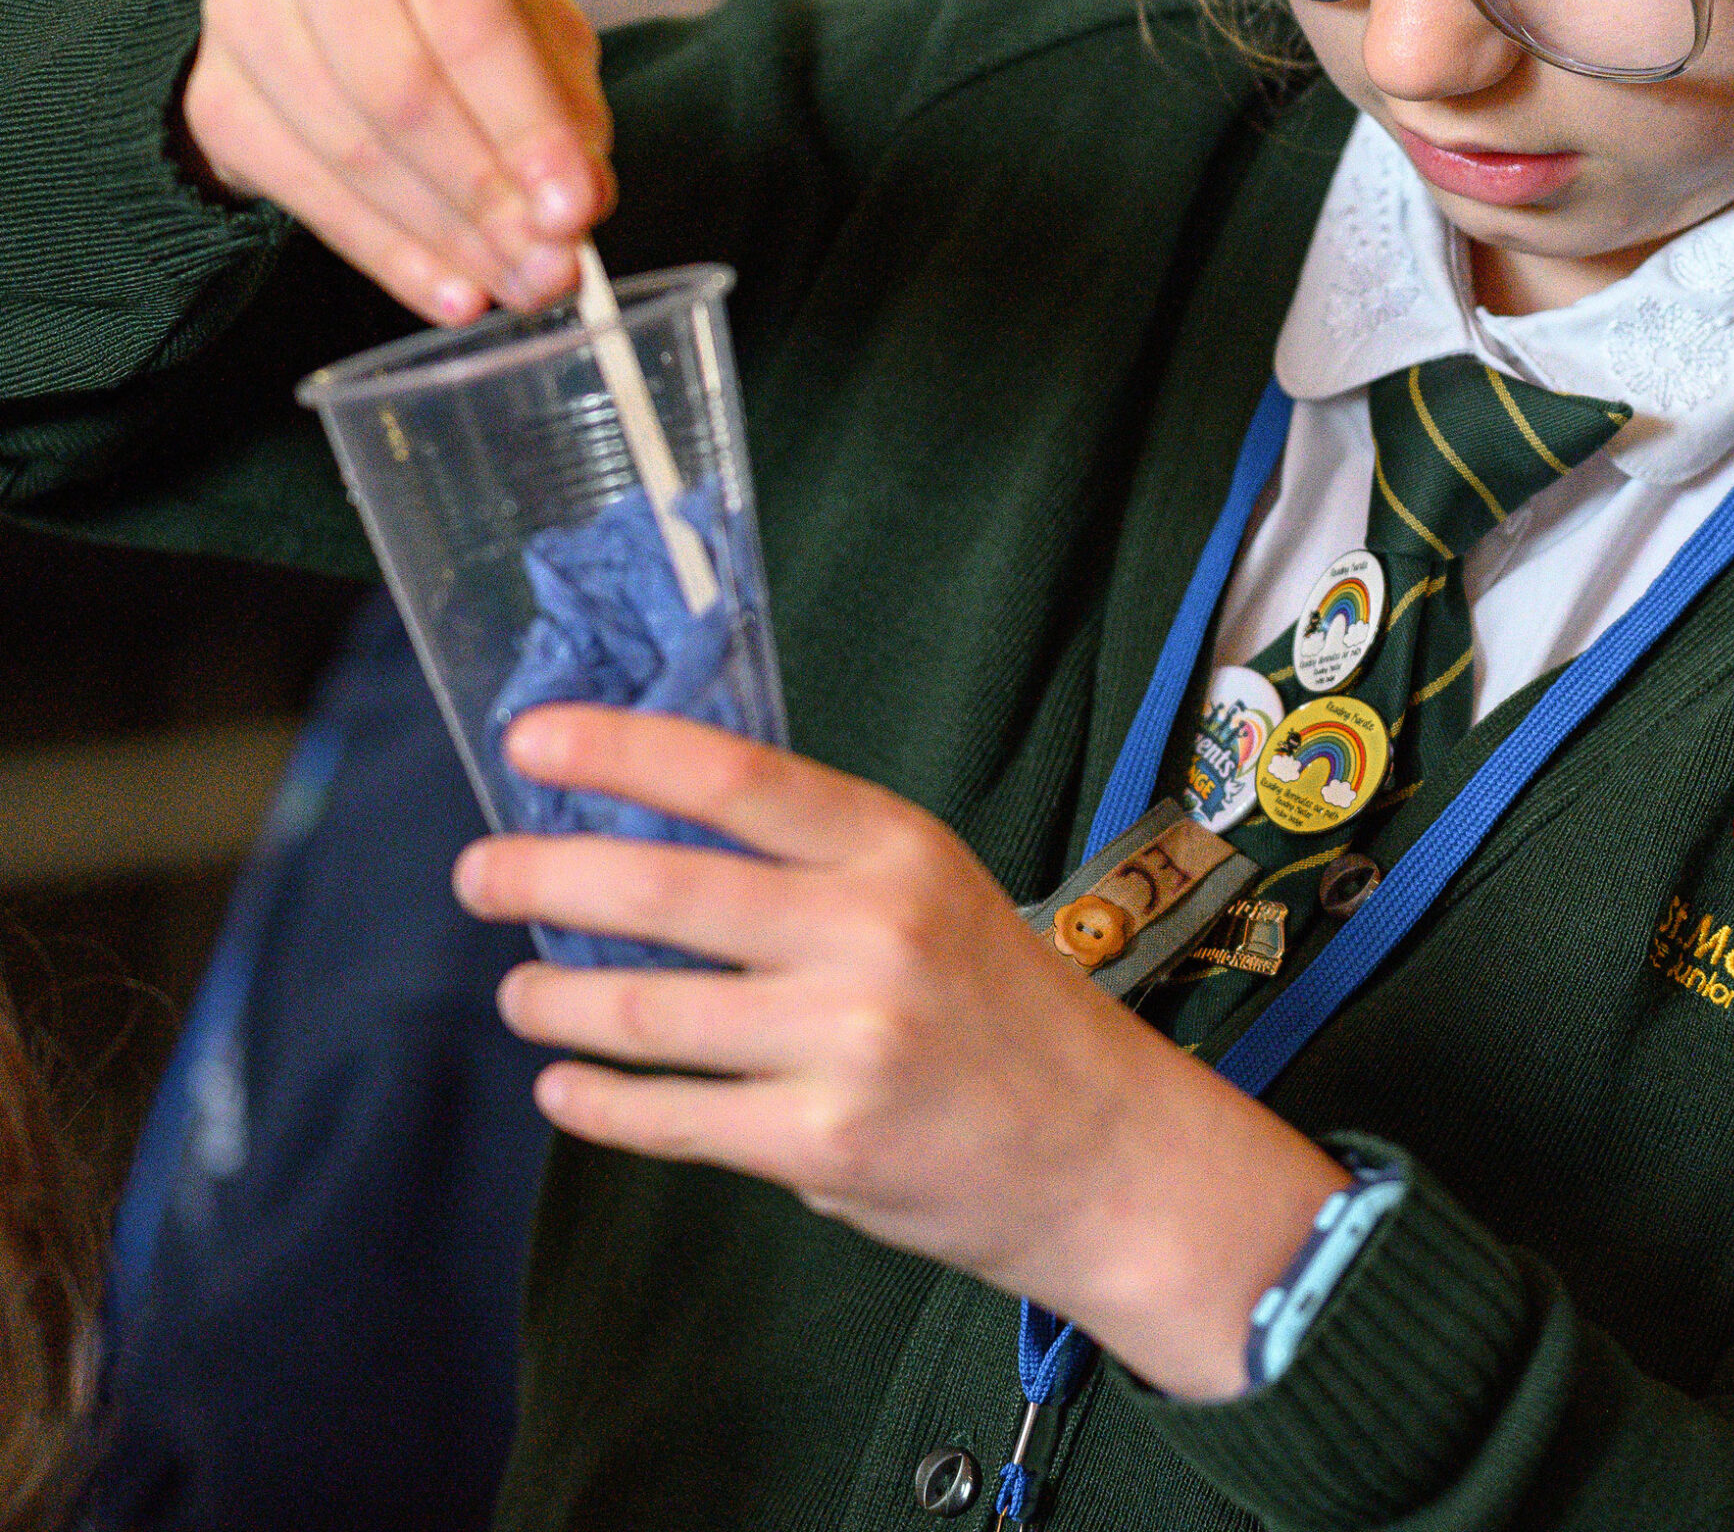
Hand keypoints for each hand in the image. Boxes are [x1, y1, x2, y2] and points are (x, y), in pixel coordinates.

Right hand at [182, 0, 614, 321]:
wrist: (334, 11)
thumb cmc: (462, 14)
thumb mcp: (538, 38)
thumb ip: (568, 112)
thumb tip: (581, 203)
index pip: (473, 25)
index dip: (527, 128)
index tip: (576, 211)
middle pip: (404, 93)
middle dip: (488, 198)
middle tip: (552, 271)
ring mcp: (246, 10)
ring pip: (353, 151)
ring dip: (447, 239)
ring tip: (518, 289)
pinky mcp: (213, 90)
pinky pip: (303, 193)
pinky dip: (388, 256)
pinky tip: (450, 293)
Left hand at [452, 707, 1344, 1398]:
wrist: (1098, 1148)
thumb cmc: (998, 1003)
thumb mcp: (928, 889)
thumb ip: (809, 863)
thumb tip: (646, 831)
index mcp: (896, 847)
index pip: (735, 778)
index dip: (619, 751)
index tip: (529, 740)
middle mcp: (871, 933)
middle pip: (664, 891)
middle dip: (545, 877)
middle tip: (481, 875)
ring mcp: (845, 1043)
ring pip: (647, 1013)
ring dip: (557, 999)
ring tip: (523, 992)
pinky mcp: (821, 1146)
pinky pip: (671, 1117)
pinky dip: (598, 1100)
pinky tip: (566, 1084)